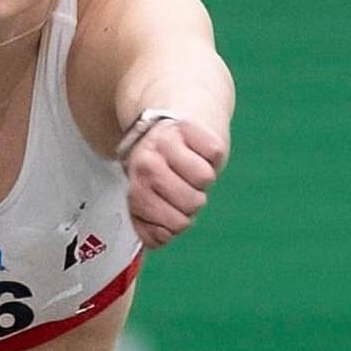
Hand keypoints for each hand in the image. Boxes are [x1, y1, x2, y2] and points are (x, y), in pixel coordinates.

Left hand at [123, 115, 225, 250]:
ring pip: (204, 179)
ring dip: (203, 177)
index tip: (170, 207)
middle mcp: (147, 161)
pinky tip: (198, 148)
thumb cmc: (161, 160)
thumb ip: (150, 223)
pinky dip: (212, 155)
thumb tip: (161, 238)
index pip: (167, 227)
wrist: (172, 111)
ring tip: (191, 165)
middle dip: (193, 201)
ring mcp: (167, 143)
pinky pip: (214, 155)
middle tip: (184, 184)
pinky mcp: (191, 127)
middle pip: (191, 205)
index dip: (175, 225)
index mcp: (136, 183)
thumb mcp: (147, 191)